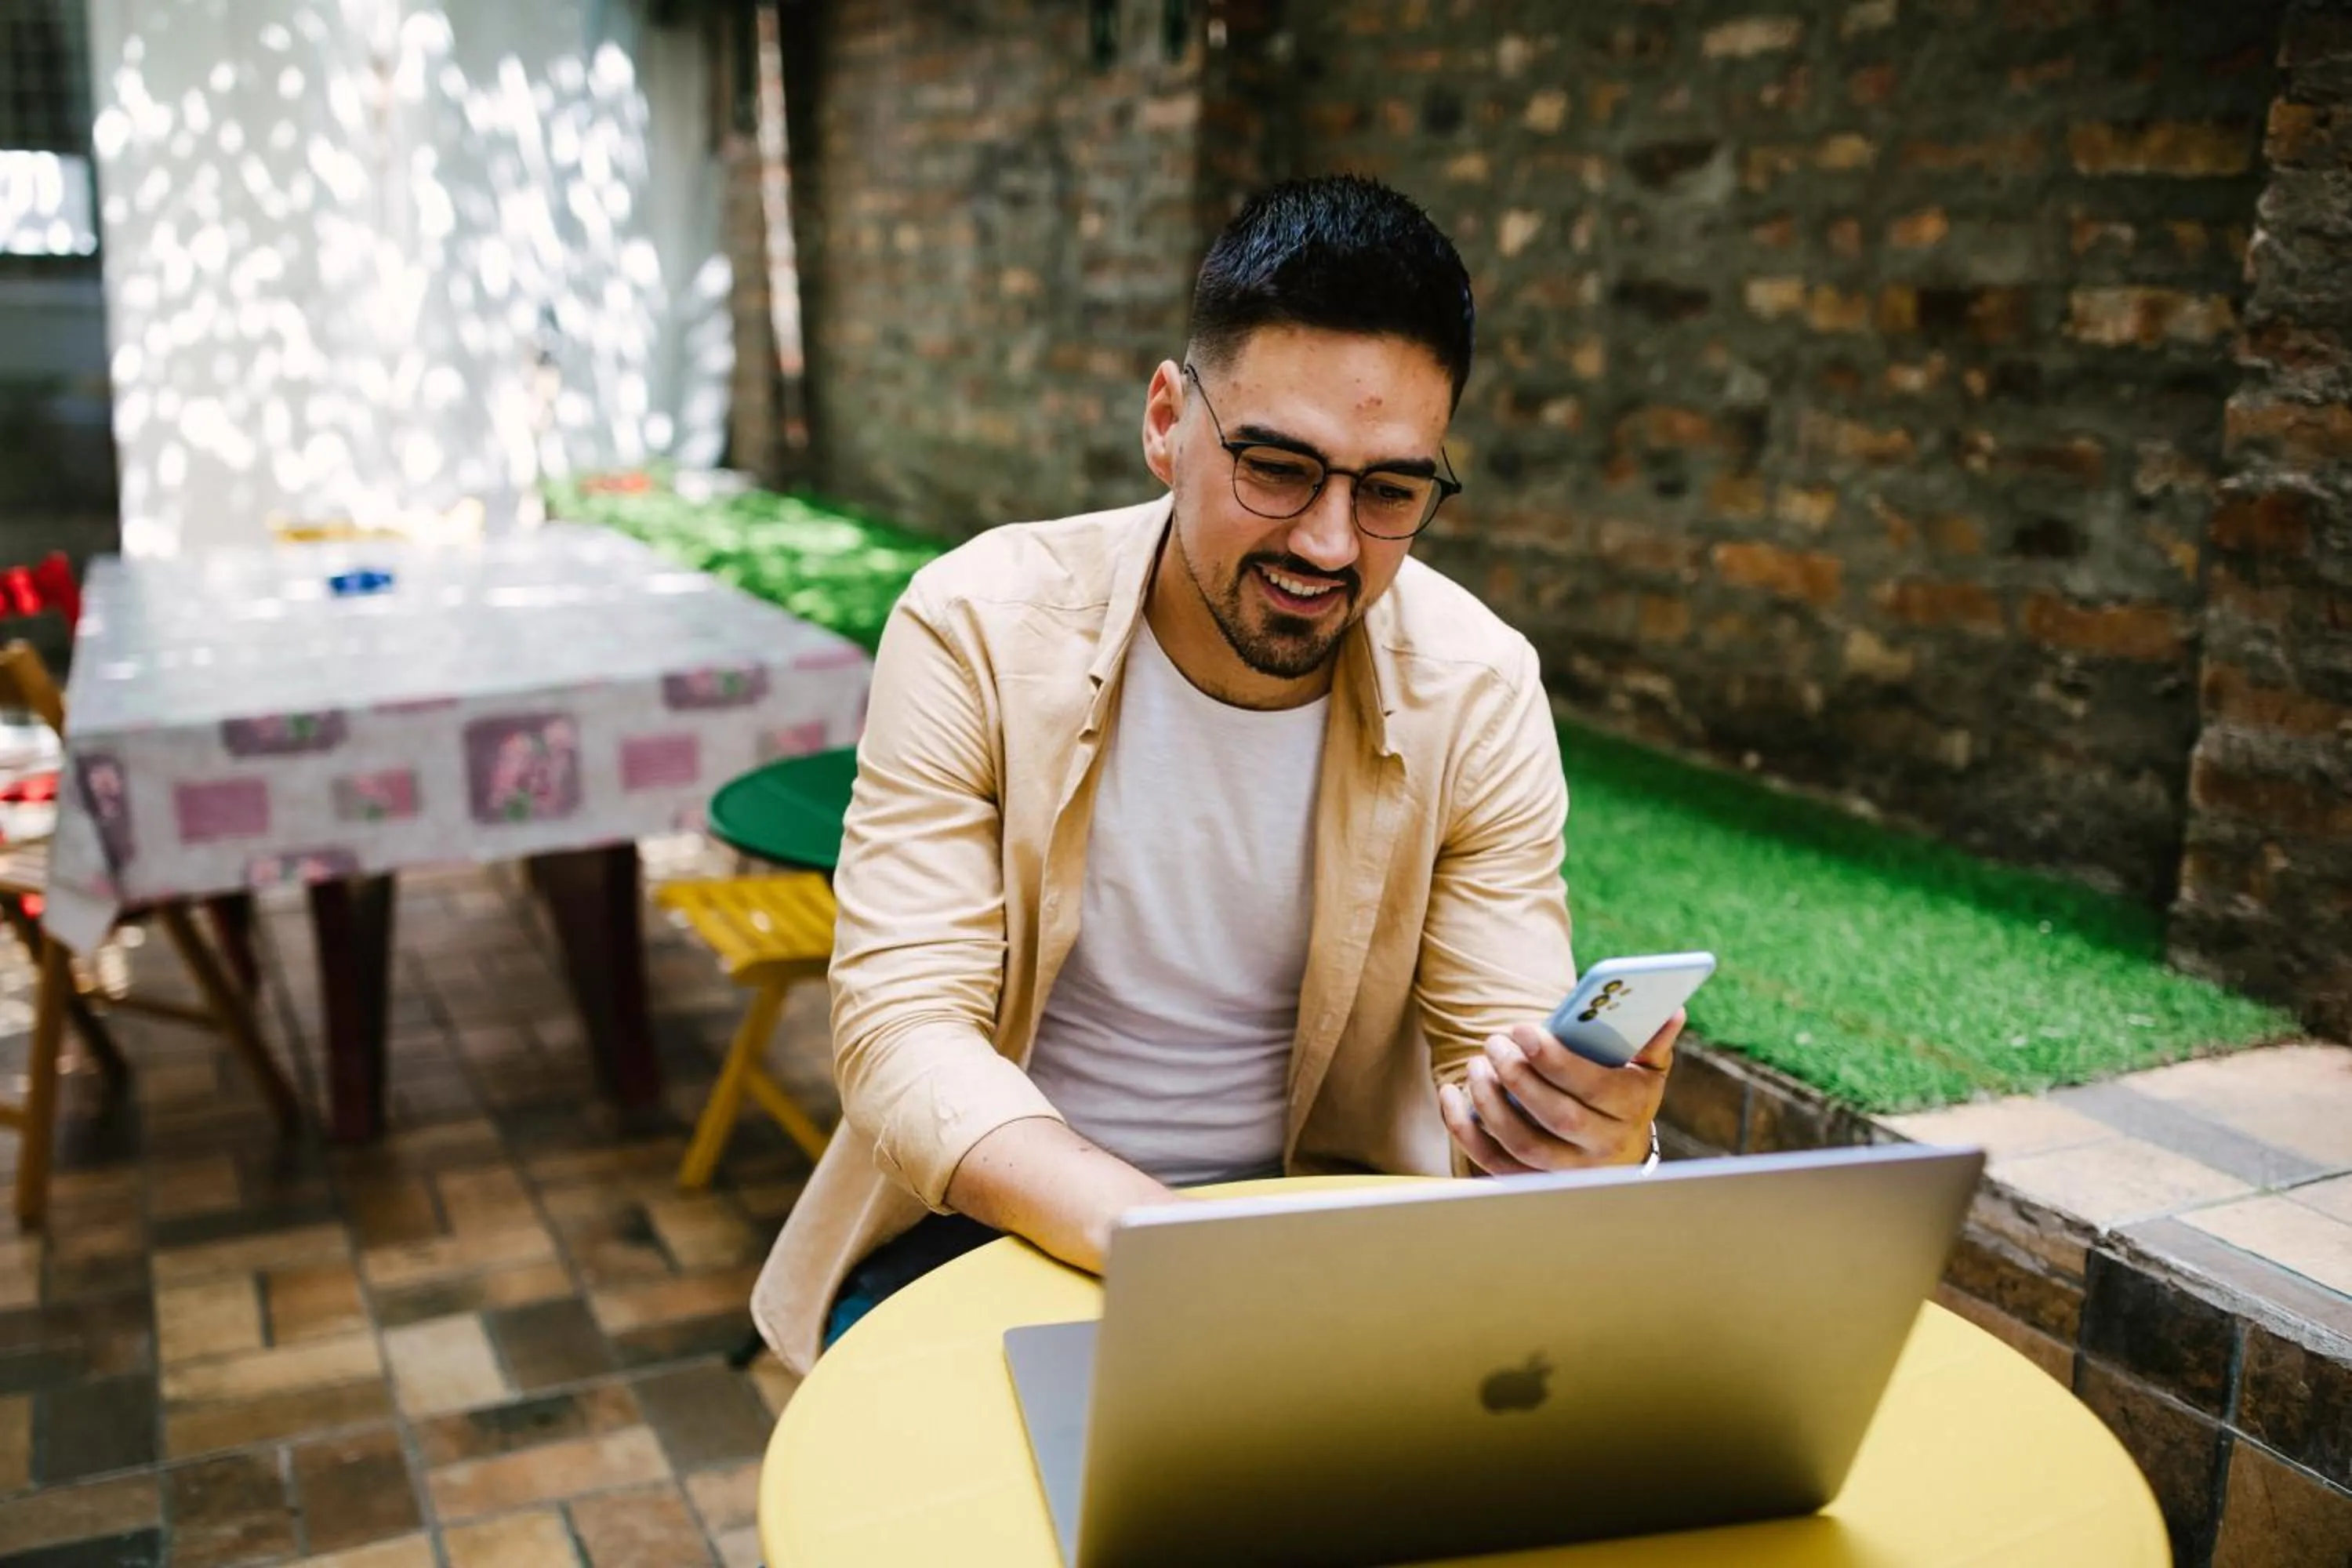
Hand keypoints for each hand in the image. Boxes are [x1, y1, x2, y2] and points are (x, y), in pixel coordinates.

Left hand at [1438, 1009, 1680, 1174]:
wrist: (1618, 1151)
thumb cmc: (1625, 1094)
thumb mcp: (1645, 1069)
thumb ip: (1652, 1040)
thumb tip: (1669, 1008)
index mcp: (1630, 1110)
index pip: (1592, 1088)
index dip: (1554, 1059)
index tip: (1522, 1030)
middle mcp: (1601, 1147)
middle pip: (1555, 1116)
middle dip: (1519, 1077)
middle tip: (1494, 1042)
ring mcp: (1567, 1172)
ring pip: (1522, 1143)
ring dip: (1490, 1102)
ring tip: (1476, 1064)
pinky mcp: (1534, 1182)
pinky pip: (1493, 1162)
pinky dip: (1466, 1131)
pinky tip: (1451, 1095)